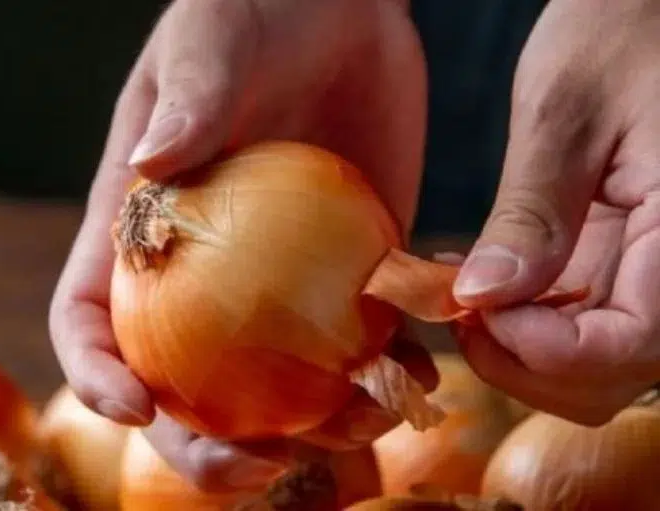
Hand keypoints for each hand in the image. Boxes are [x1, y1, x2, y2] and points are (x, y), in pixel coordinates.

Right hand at [49, 0, 431, 490]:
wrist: (341, 9)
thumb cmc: (253, 11)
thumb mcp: (209, 38)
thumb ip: (185, 96)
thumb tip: (153, 165)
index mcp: (144, 227)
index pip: (89, 314)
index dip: (95, 372)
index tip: (133, 407)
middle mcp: (206, 272)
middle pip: (183, 383)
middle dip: (205, 444)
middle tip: (254, 467)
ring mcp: (281, 282)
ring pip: (279, 386)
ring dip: (315, 428)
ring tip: (363, 424)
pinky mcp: (353, 270)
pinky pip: (364, 341)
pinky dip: (390, 372)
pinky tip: (420, 377)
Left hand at [453, 0, 659, 424]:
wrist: (649, 7)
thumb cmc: (629, 27)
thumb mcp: (569, 112)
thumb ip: (534, 214)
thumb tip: (483, 297)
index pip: (628, 347)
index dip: (540, 352)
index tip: (470, 313)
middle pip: (608, 373)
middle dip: (520, 358)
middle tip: (456, 307)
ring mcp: (657, 270)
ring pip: (593, 359)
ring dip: (518, 343)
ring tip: (462, 292)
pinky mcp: (630, 260)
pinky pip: (583, 319)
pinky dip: (527, 317)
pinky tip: (484, 279)